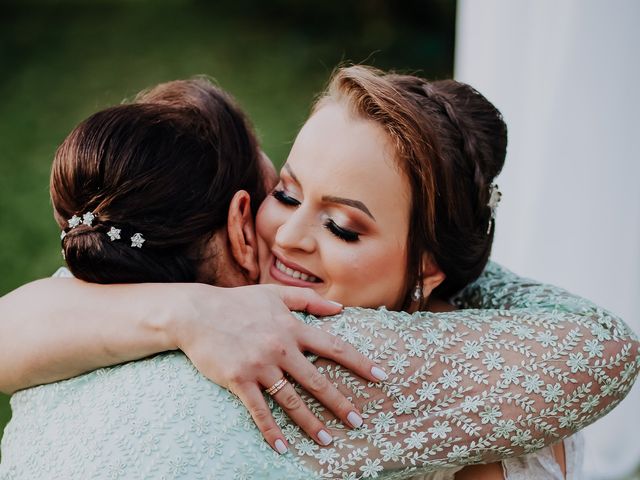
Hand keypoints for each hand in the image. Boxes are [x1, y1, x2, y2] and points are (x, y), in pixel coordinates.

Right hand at [170, 283, 386, 454]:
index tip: (380, 377)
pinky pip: (258, 410)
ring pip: (291, 400)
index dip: (359, 362)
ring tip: (327, 441)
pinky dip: (271, 430)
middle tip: (359, 422)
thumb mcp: (274, 294)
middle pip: (316, 380)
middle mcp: (280, 348)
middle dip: (340, 403)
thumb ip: (308, 300)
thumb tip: (340, 307)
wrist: (197, 313)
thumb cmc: (237, 302)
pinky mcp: (238, 380)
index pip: (333, 347)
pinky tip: (282, 447)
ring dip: (310, 423)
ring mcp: (259, 366)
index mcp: (292, 328)